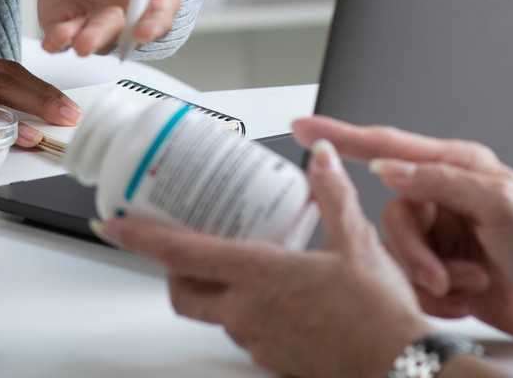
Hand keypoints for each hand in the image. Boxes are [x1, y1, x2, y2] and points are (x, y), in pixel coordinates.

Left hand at [37, 0, 180, 55]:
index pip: (159, 15)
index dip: (153, 25)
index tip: (143, 32)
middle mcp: (128, 19)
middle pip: (121, 33)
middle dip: (102, 36)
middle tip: (89, 42)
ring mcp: (99, 28)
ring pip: (93, 40)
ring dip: (80, 40)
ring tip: (65, 35)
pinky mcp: (72, 29)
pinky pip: (64, 40)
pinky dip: (57, 42)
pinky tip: (52, 41)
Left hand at [99, 140, 428, 377]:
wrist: (400, 369)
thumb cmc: (378, 314)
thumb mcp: (356, 241)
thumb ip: (331, 194)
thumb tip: (321, 156)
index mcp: (258, 276)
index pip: (180, 254)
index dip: (140, 237)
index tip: (113, 223)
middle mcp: (247, 312)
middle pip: (182, 293)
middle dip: (172, 269)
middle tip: (181, 244)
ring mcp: (258, 340)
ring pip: (212, 314)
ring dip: (211, 291)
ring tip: (236, 265)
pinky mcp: (274, 360)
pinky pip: (243, 332)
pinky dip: (243, 311)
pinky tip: (274, 297)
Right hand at [293, 116, 512, 345]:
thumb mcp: (499, 205)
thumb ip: (440, 181)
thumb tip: (389, 167)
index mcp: (458, 168)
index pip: (387, 146)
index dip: (342, 135)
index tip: (304, 127)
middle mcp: (446, 198)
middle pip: (391, 217)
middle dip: (413, 254)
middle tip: (441, 275)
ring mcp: (445, 236)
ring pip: (398, 254)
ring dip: (430, 278)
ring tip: (466, 286)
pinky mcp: (445, 271)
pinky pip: (412, 282)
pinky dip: (438, 297)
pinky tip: (469, 296)